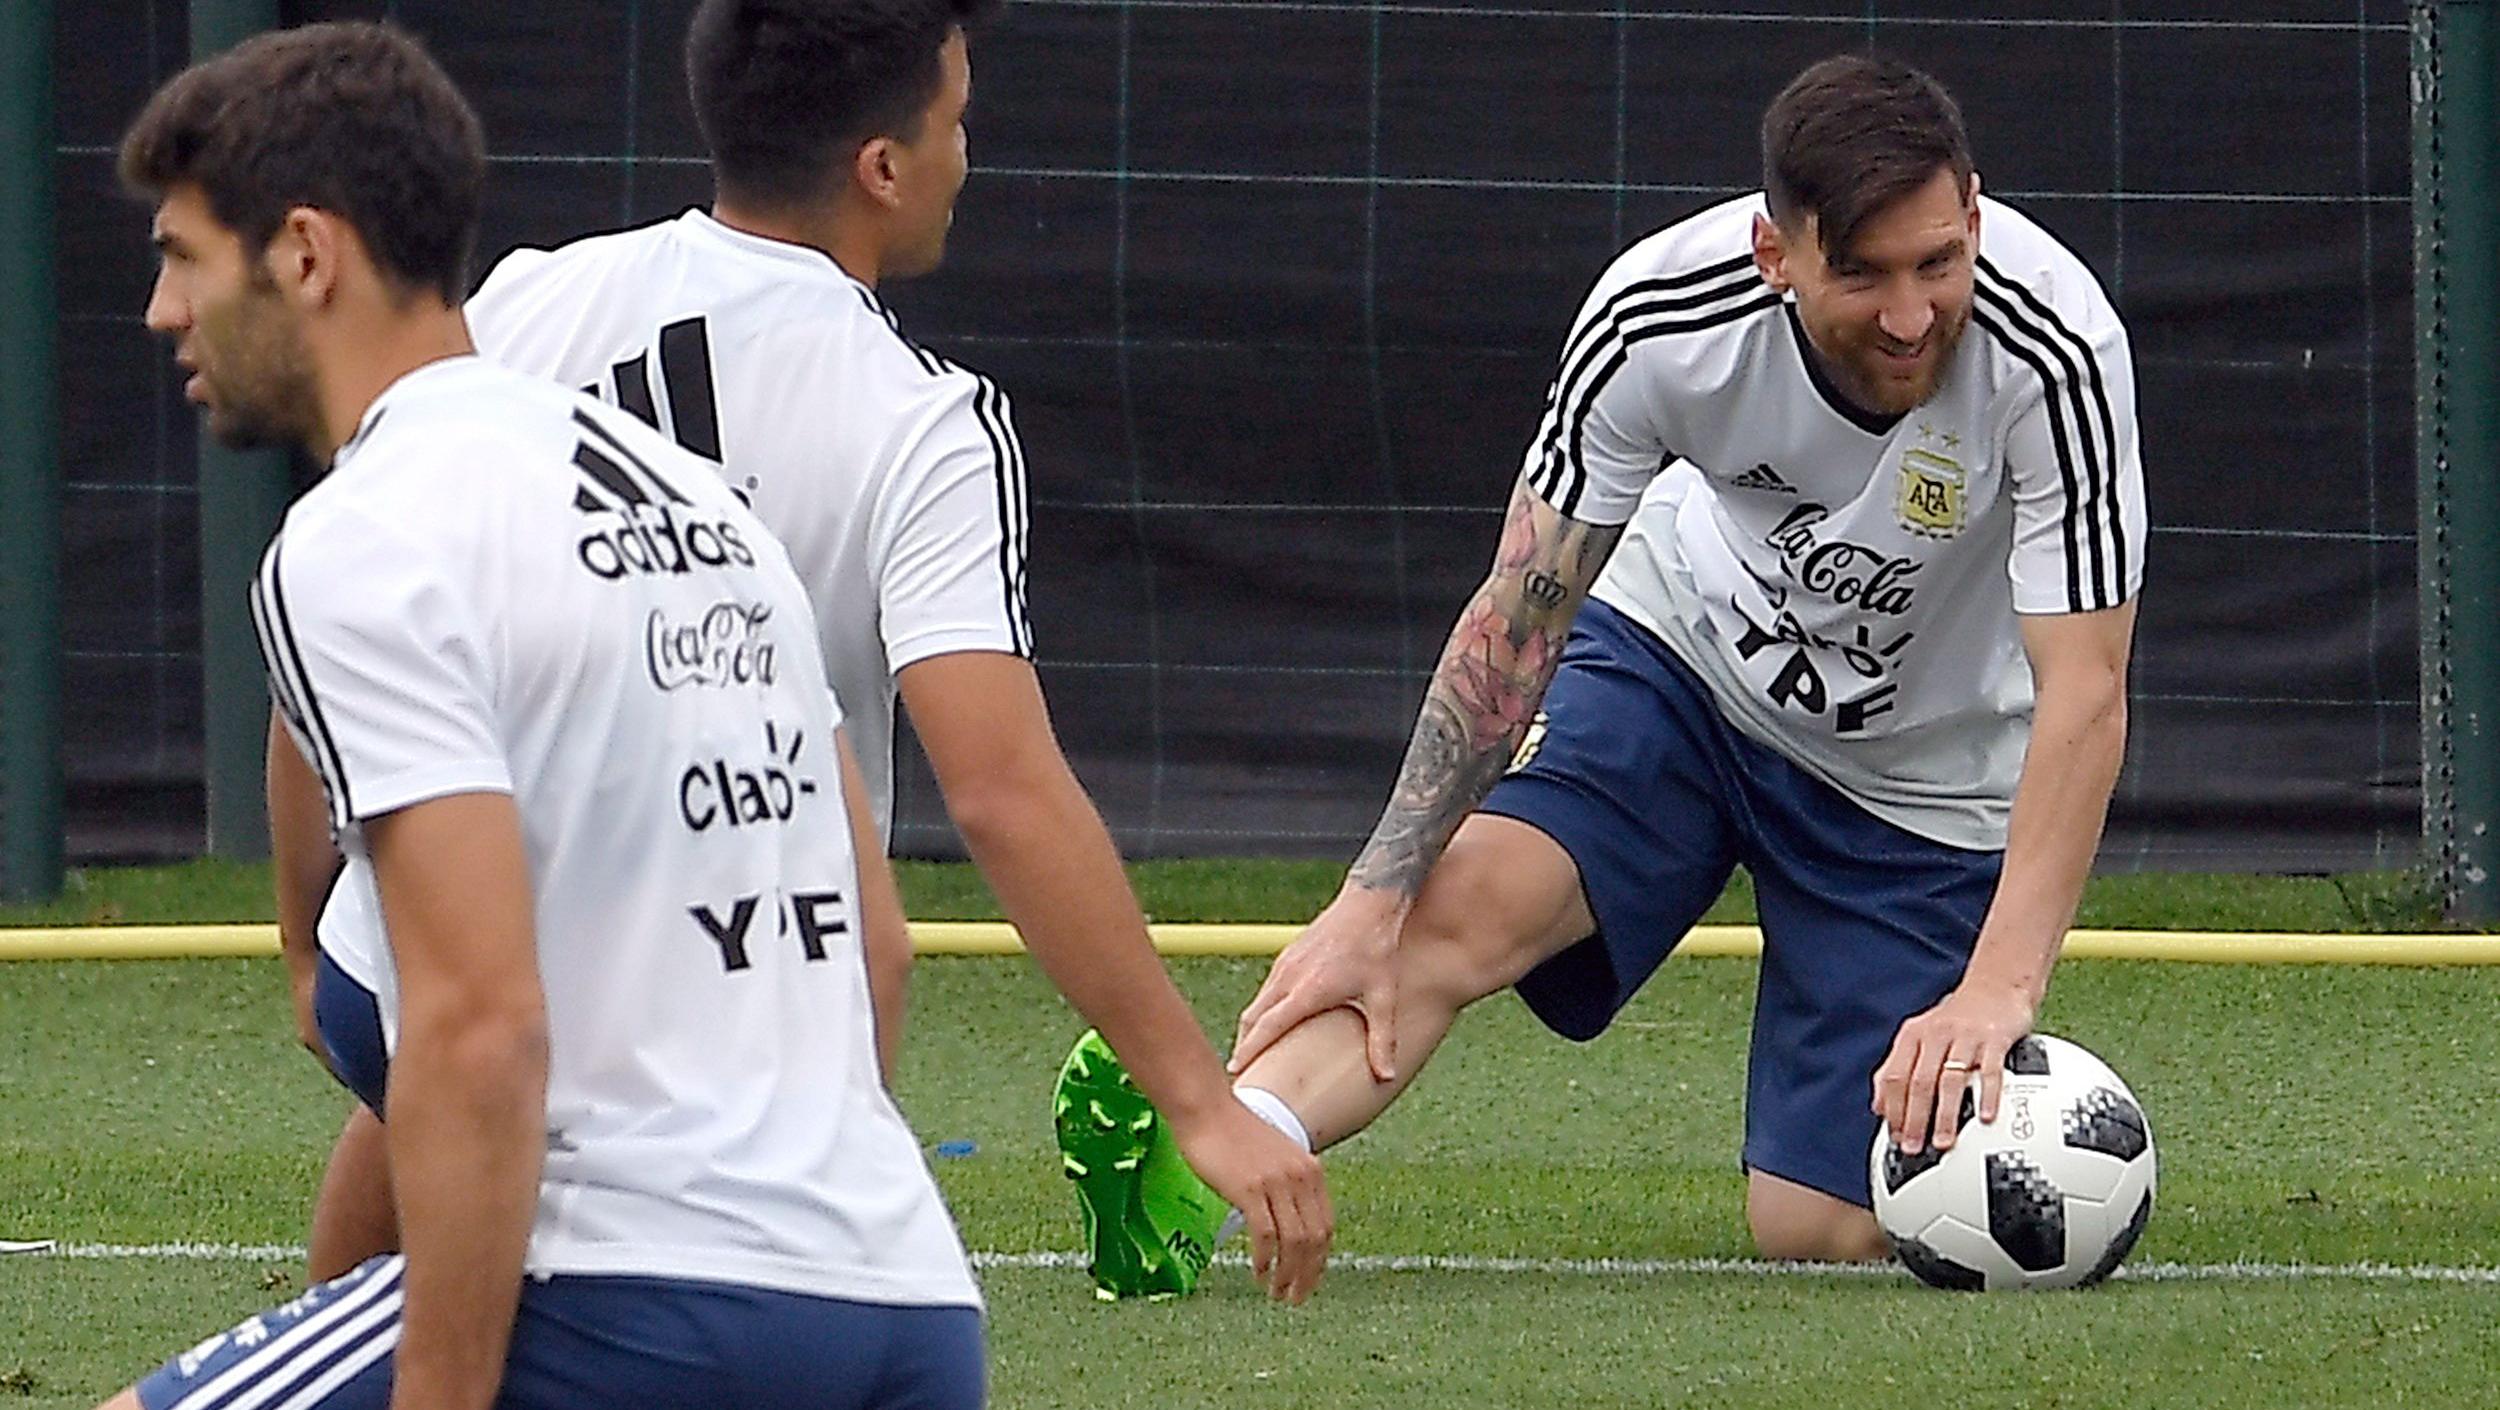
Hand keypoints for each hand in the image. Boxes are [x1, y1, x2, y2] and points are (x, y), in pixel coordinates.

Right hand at [1168, 1099, 1332, 1303]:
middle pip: (1315, 1239)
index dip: (1320, 1259)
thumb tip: (1285, 1222)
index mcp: (1310, 1169)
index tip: (1310, 1280)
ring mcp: (1277, 1182)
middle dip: (1308, 1275)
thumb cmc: (1231, 1132)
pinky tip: (1258, 1271)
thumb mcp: (1272, 1157)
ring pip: (1294, 1242)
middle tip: (1294, 1298)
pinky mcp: (1250, 1188)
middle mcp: (1300, 1176)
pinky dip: (1265, 1259)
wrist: (1206, 1109)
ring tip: (1276, 1292)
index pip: (1326, 1225)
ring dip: (1287, 1274)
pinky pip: (1266, 1234)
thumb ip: (1284, 1185)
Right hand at [1232, 887, 1406, 1081]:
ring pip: (1257, 1002)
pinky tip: (1272, 1021)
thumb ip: (1383, 1039)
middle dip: (1244, 1046)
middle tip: (1242, 1074)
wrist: (1370, 903)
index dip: (1249, 1051)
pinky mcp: (1288, 955)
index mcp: (1308, 990)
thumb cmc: (1378, 948)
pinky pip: (1267, 989)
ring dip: (1251, 1028)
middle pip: (1253, 1018)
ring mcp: (1286, 963)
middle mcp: (1289, 977)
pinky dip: (1262, 1010)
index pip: (1267, 1027)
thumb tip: (1387, 1076)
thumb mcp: (1384, 996)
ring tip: (1253, 1053)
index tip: (1235, 1072)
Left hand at [1871, 979, 2038, 1155]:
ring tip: (1944, 1141)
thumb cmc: (1957, 1018)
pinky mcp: (1994, 1038)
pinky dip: (1986, 1095)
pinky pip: (1989, 1070)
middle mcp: (1935, 1034)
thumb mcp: (1920, 1036)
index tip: (1894, 1136)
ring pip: (1950, 1080)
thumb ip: (1897, 1068)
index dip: (1893, 1108)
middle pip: (1919, 1082)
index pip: (1895, 1076)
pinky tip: (1986, 1117)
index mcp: (1913, 1036)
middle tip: (1914, 1147)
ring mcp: (1965, 1036)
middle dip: (1914, 1119)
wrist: (1996, 985)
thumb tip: (1878, 1105)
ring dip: (1945, 1115)